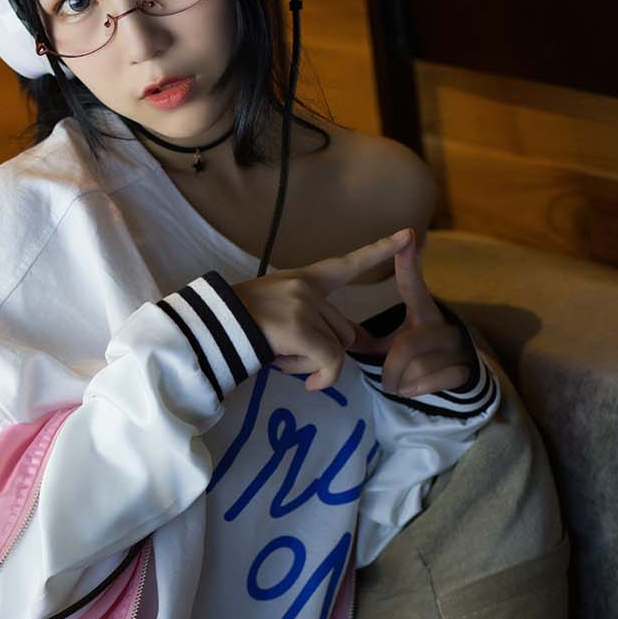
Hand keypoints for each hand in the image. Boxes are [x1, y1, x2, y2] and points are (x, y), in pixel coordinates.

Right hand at [232, 229, 412, 391]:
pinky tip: (310, 384)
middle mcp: (307, 288)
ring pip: (338, 348)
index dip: (379, 250)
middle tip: (291, 356)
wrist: (208, 329)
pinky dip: (325, 378)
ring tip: (283, 360)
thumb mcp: (275, 311)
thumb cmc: (236, 326)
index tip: (409, 234)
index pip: (347, 264)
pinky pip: (331, 363)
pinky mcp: (300, 330)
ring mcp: (305, 307)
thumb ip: (306, 320)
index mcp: (303, 279)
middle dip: (325, 351)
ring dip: (316, 364)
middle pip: (345, 330)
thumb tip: (338, 350)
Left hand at [350, 229, 470, 395]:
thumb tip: (335, 336)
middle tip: (384, 380)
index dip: (408, 264)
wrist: (453, 374)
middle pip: (405, 347)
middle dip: (389, 369)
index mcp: (422, 311)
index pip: (413, 285)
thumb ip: (367, 337)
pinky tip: (410, 390)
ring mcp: (454, 346)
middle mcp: (441, 324)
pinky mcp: (463, 368)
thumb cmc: (416, 355)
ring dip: (401, 382)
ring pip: (418, 368)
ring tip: (398, 385)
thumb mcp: (393, 342)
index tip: (407, 236)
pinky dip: (418, 390)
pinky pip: (436, 381)